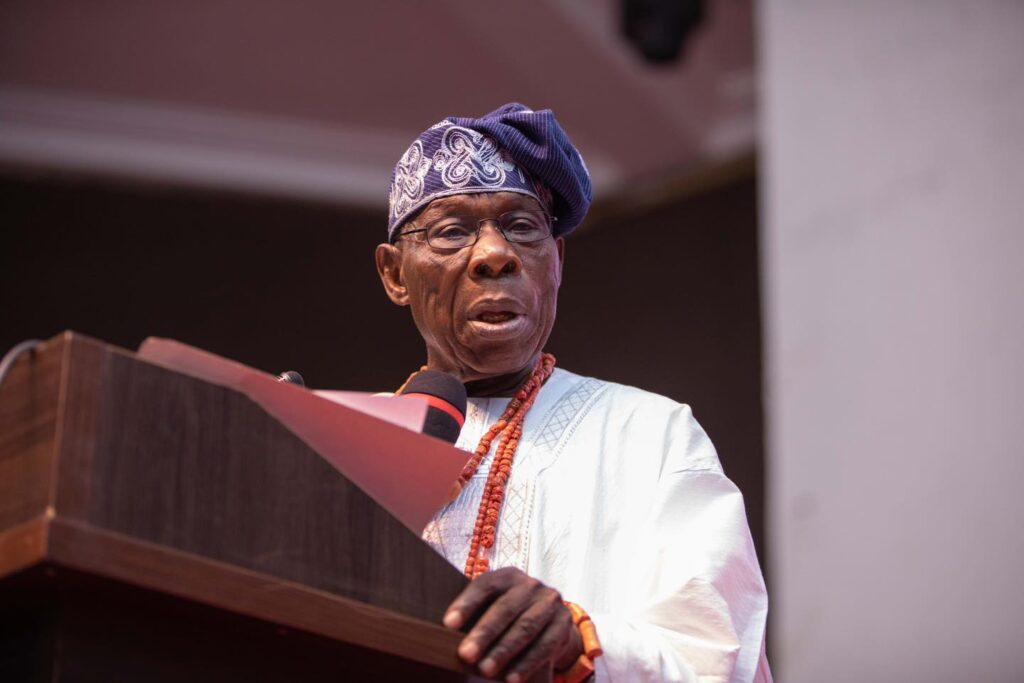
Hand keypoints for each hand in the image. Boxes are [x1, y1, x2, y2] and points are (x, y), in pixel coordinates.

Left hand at [443, 567, 582, 681]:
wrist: (550, 619)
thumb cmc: (509, 615)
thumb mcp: (494, 606)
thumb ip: (475, 614)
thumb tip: (444, 633)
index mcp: (508, 576)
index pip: (485, 586)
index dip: (467, 603)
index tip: (448, 624)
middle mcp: (530, 585)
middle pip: (505, 608)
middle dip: (484, 633)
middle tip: (465, 654)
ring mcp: (549, 602)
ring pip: (525, 627)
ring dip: (504, 651)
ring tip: (485, 670)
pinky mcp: (563, 623)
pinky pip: (545, 645)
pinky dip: (527, 663)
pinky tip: (511, 679)